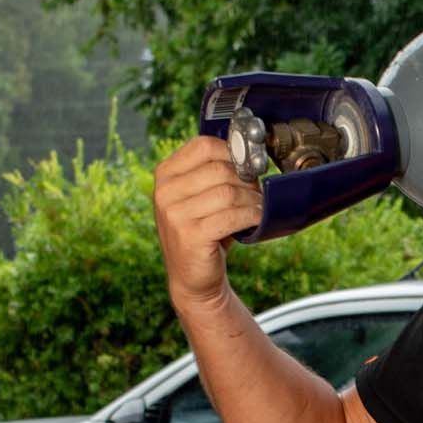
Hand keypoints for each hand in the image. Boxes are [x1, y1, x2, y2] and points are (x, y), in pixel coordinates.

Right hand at [153, 135, 262, 309]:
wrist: (192, 276)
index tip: (249, 164)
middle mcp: (165, 192)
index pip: (203, 146)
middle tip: (257, 191)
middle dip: (246, 179)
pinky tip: (256, 219)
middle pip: (219, 169)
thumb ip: (214, 172)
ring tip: (258, 206)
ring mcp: (174, 214)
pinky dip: (250, 216)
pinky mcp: (190, 236)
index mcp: (165, 174)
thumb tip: (251, 155)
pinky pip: (231, 216)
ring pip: (228, 192)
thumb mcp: (200, 196)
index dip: (233, 151)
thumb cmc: (203, 230)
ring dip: (251, 199)